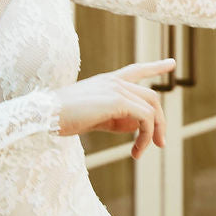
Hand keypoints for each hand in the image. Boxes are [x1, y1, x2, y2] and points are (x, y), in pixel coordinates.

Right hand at [55, 60, 174, 154]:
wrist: (44, 115)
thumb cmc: (63, 119)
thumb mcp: (95, 118)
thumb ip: (116, 119)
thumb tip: (137, 126)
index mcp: (107, 81)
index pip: (136, 70)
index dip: (155, 66)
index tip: (172, 63)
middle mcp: (114, 81)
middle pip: (151, 97)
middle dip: (160, 121)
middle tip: (160, 144)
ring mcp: (116, 88)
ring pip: (151, 108)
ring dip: (152, 133)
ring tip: (140, 153)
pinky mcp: (117, 100)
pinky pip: (145, 118)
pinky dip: (146, 136)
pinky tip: (135, 152)